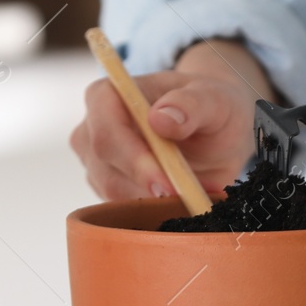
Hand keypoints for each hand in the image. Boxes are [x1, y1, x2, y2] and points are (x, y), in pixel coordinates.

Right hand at [71, 40, 266, 198]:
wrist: (211, 129)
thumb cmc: (208, 106)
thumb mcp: (214, 100)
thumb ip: (191, 104)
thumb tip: (160, 119)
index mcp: (108, 95)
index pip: (107, 130)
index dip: (134, 159)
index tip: (168, 182)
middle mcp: (92, 129)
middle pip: (105, 166)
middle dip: (146, 185)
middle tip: (187, 200)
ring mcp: (95, 161)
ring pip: (114, 192)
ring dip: (154, 201)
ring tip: (194, 195)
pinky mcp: (106, 187)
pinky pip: (123, 209)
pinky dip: (154, 209)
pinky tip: (182, 201)